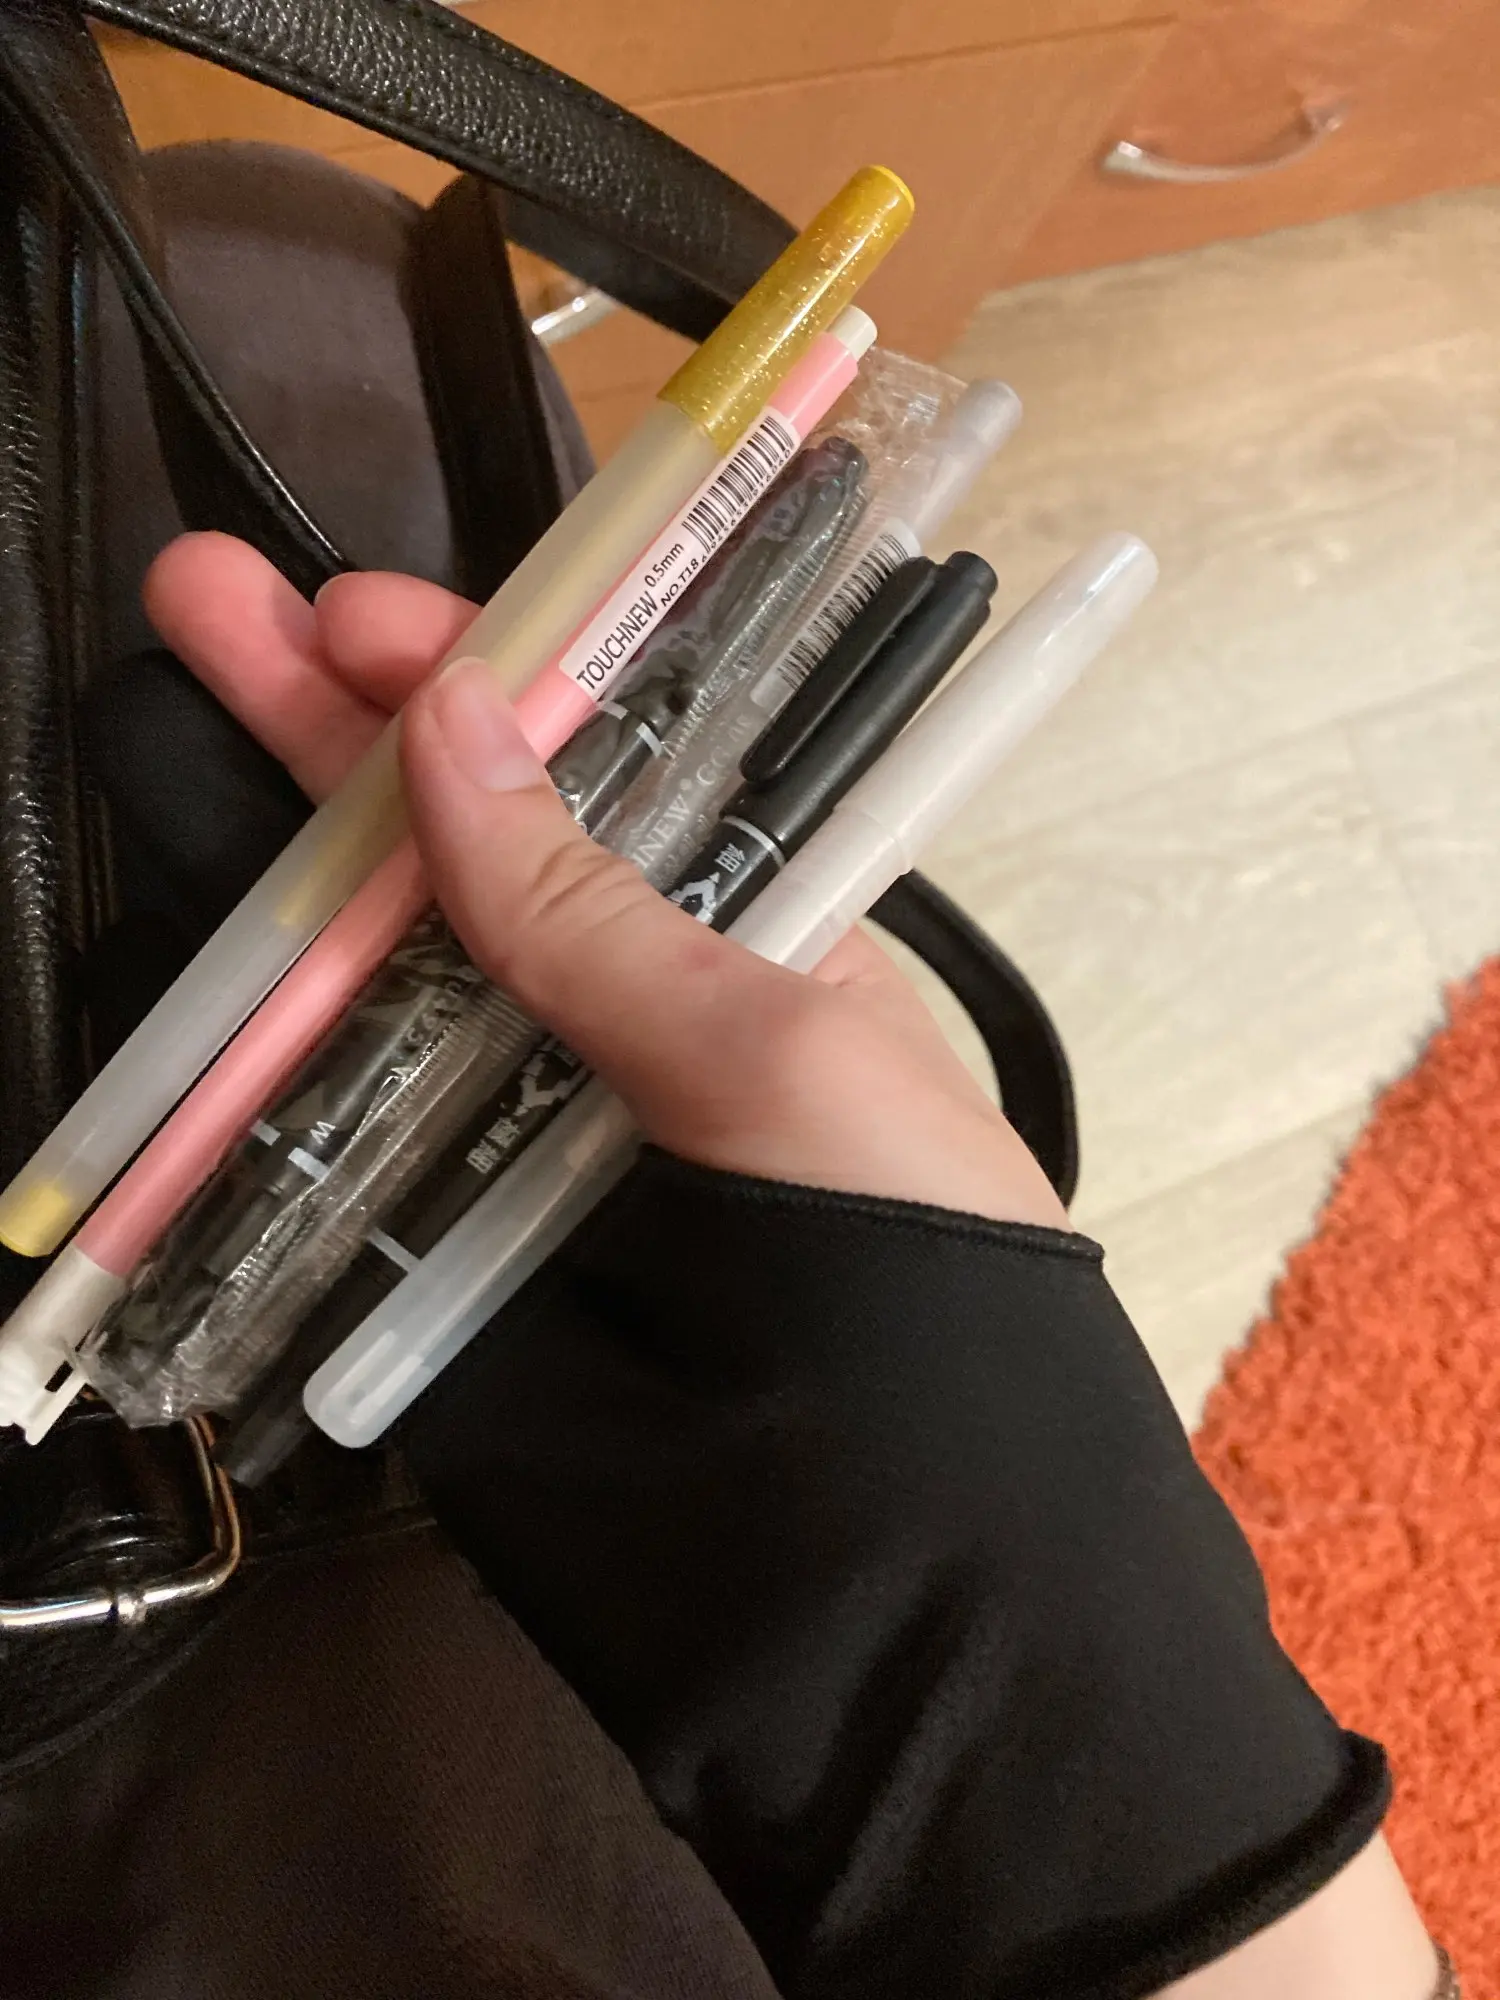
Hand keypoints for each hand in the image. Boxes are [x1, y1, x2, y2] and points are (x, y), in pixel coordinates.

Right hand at [146, 531, 1067, 1229]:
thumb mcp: (776, 1060)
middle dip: (335, 726)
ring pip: (376, 974)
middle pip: (459, 847)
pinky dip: (250, 1048)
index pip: (599, 770)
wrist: (881, 1567)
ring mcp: (517, 1127)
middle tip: (205, 600)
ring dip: (274, 861)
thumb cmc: (907, 1274)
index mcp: (744, 941)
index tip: (361, 619)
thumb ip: (602, 918)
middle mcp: (620, 1017)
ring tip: (157, 706)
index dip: (485, 680)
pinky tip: (187, 960)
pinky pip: (329, 1121)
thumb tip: (450, 726)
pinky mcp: (439, 1239)